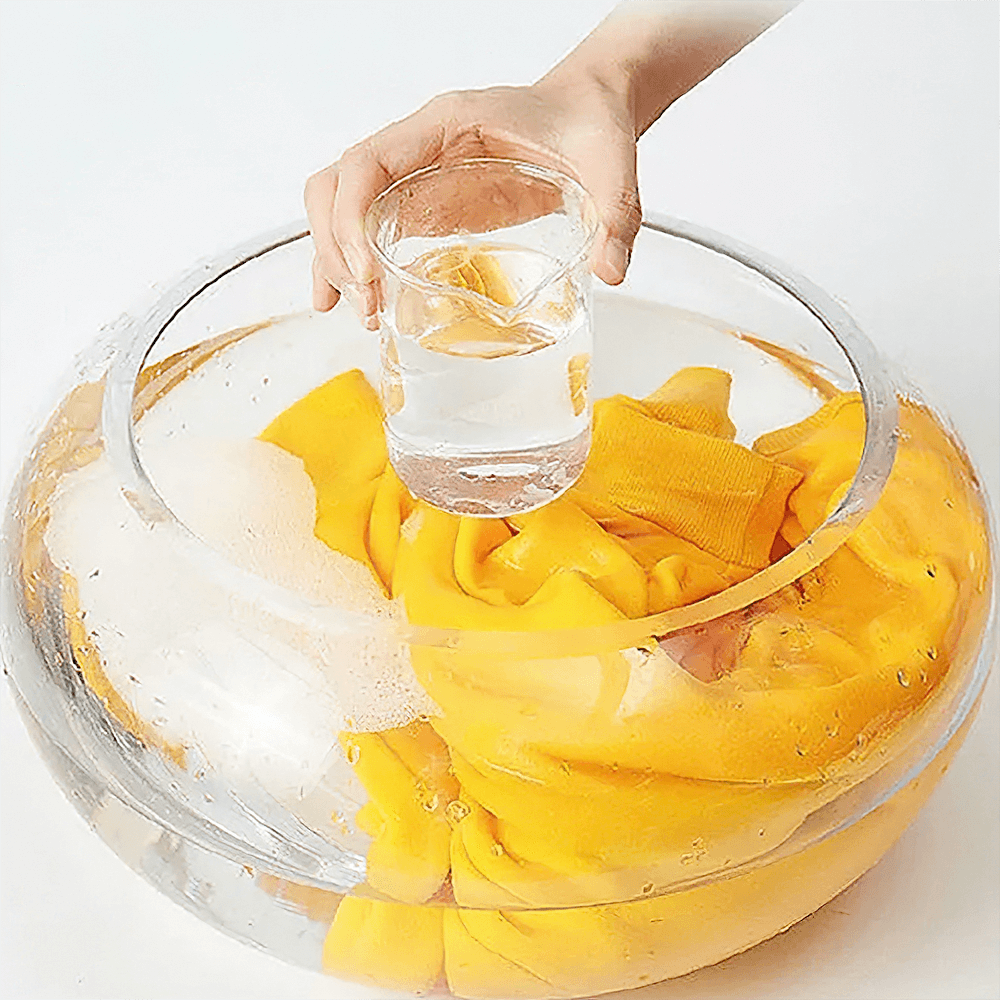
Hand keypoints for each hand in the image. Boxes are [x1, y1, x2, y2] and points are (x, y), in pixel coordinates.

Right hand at [304, 72, 640, 328]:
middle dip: (336, 249)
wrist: (587, 114)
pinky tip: (357, 303)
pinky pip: (368, 228)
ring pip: (342, 208)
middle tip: (365, 307)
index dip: (350, 216)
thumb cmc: (588, 126)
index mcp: (448, 124)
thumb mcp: (610, 164)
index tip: (365, 271)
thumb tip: (611, 271)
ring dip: (335, 261)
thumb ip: (615, 214)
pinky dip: (352, 264)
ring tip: (358, 315)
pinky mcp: (426, 204)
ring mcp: (417, 176)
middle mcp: (419, 147)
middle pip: (337, 188)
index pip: (367, 162)